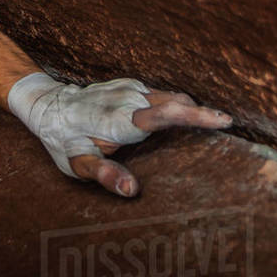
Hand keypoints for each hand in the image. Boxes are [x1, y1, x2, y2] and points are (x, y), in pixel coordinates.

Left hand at [9, 74, 231, 197]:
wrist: (48, 105)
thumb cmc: (63, 140)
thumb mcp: (76, 165)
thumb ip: (104, 175)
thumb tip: (133, 190)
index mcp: (120, 119)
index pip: (165, 114)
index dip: (196, 116)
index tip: (224, 120)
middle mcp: (129, 98)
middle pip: (177, 102)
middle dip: (204, 115)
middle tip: (228, 129)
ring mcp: (131, 88)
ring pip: (173, 96)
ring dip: (193, 110)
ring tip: (215, 125)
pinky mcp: (133, 85)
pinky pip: (163, 94)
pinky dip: (180, 106)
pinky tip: (187, 119)